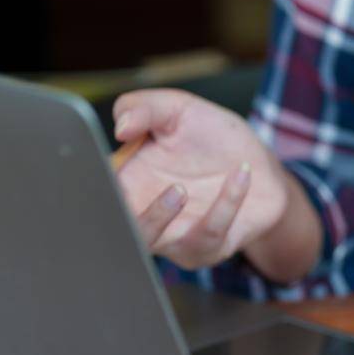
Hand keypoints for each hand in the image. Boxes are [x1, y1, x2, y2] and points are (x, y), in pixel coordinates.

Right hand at [111, 89, 318, 279]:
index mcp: (126, 179)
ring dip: (158, 215)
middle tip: (119, 188)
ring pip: (148, 239)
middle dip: (108, 209)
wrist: (262, 167)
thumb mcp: (177, 109)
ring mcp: (173, 234)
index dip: (91, 182)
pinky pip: (209, 233)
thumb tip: (119, 127)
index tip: (101, 168)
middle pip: (107, 220)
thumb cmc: (212, 139)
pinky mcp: (209, 247)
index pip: (94, 187)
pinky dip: (226, 203)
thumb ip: (144, 108)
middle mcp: (143, 210)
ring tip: (178, 188)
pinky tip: (241, 173)